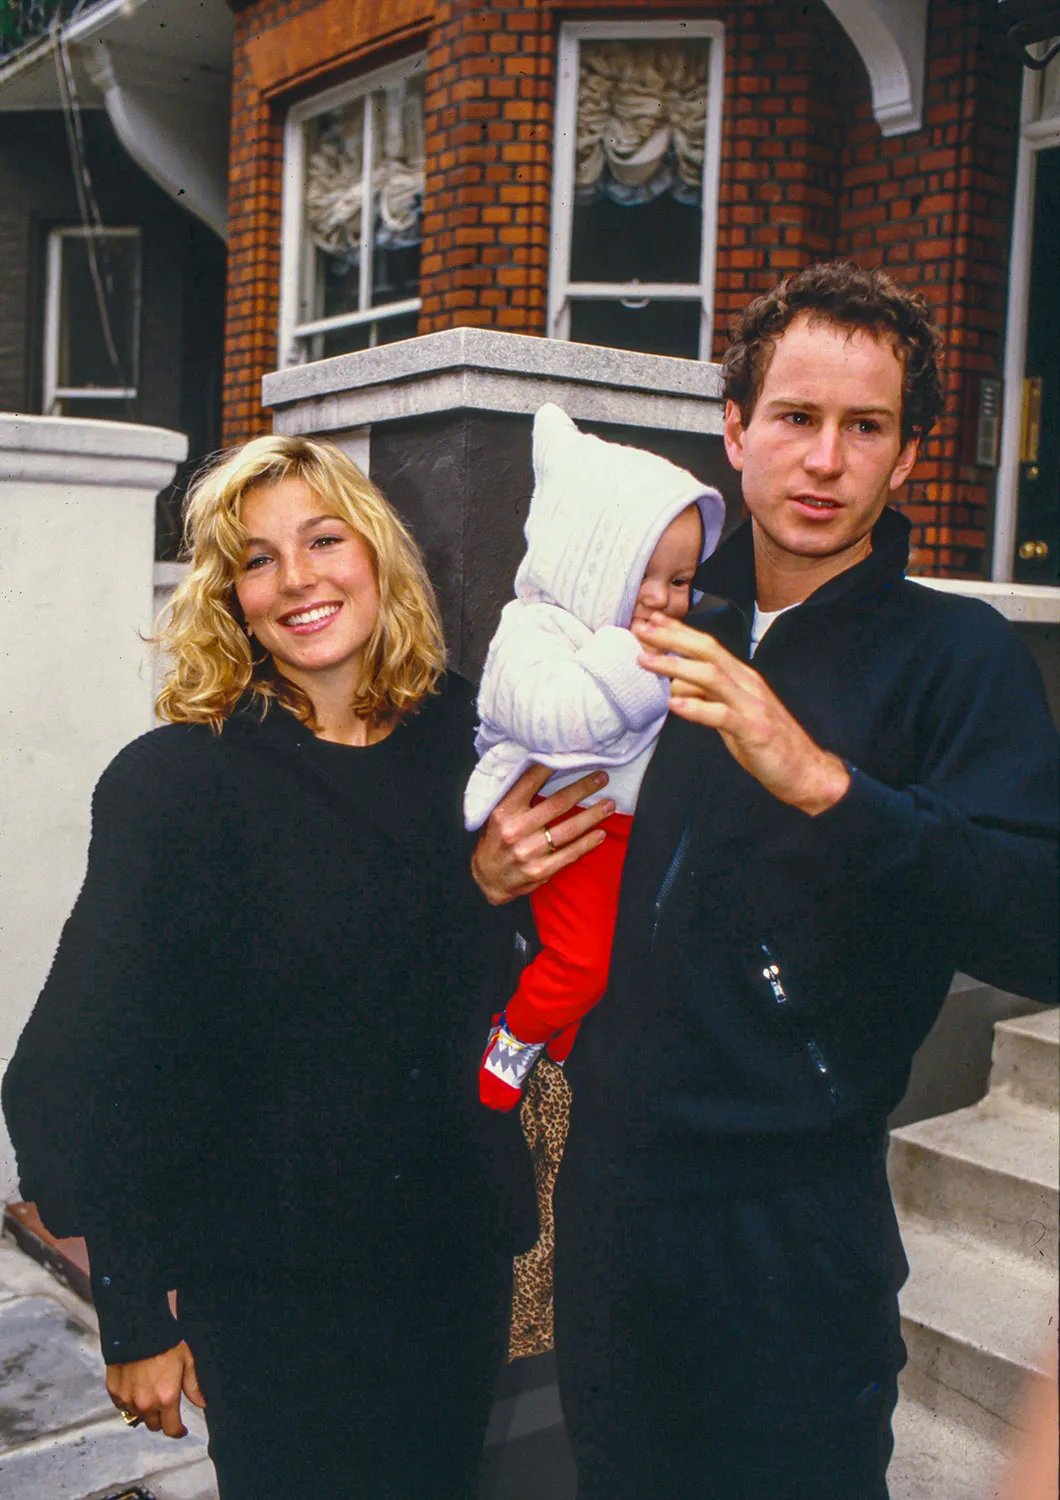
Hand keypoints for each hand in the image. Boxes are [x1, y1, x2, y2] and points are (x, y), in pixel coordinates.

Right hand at [106, 1341, 204, 1437]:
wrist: (137, 1328)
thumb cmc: (166, 1342)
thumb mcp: (187, 1361)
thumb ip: (193, 1386)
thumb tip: (202, 1403)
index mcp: (166, 1398)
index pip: (171, 1429)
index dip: (178, 1431)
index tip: (180, 1429)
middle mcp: (146, 1404)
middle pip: (153, 1425)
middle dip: (161, 1419)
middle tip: (165, 1406)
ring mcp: (128, 1399)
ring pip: (138, 1415)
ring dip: (145, 1409)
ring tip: (150, 1392)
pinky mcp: (114, 1391)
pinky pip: (122, 1404)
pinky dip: (129, 1400)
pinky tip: (135, 1386)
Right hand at [472, 765, 613, 903]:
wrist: (488, 878)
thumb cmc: (495, 839)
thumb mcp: (496, 813)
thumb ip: (515, 795)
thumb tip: (543, 767)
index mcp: (504, 811)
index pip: (530, 782)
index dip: (552, 767)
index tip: (573, 755)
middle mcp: (515, 830)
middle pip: (557, 804)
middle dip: (583, 789)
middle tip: (602, 777)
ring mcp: (528, 852)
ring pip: (568, 829)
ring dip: (592, 815)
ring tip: (609, 804)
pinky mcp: (540, 870)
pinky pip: (569, 854)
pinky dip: (587, 843)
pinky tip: (600, 834)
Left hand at [634, 613, 849, 815]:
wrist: (807, 771)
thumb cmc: (768, 743)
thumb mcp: (732, 715)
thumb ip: (707, 697)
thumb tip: (675, 686)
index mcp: (744, 678)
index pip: (708, 646)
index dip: (679, 632)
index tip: (652, 622)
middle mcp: (748, 684)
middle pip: (707, 651)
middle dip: (672, 638)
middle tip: (641, 628)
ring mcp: (752, 706)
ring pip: (711, 676)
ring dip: (676, 666)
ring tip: (647, 661)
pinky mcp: (754, 730)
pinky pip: (722, 715)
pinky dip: (697, 708)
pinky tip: (674, 704)